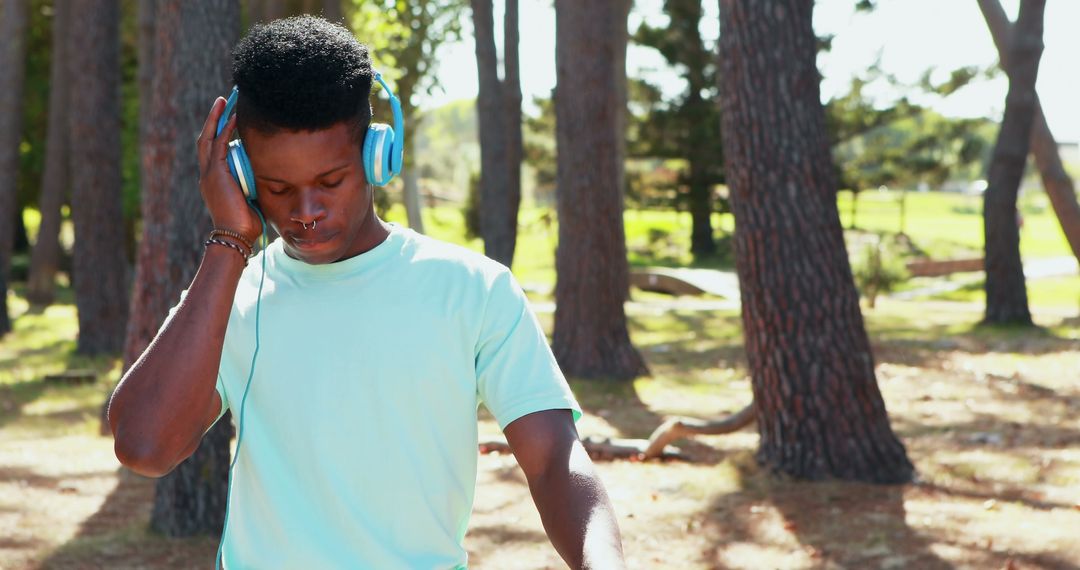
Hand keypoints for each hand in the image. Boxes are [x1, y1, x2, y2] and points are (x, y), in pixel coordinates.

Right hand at [197, 97, 261, 243]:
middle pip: (207, 138)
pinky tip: (233, 118)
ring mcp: (209, 173)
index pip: (214, 149)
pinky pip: (218, 145)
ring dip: (216, 119)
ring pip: (208, 138)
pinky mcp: (215, 174)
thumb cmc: (247, 222)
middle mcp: (208, 174)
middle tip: (223, 102)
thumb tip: (270, 173)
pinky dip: (224, 130)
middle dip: (214, 119)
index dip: (219, 132)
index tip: (229, 117)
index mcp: (214, 180)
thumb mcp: (251, 197)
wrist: (237, 235)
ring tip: (224, 102)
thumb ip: (254, 183)